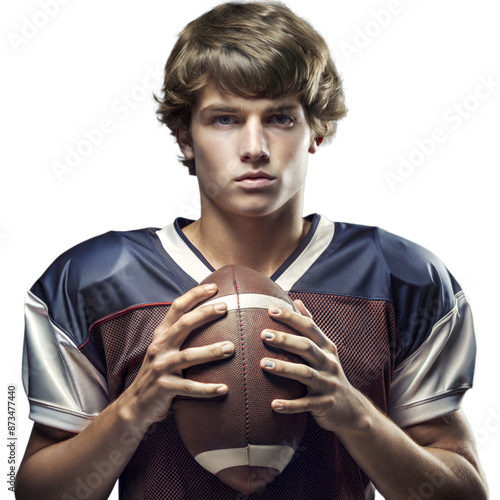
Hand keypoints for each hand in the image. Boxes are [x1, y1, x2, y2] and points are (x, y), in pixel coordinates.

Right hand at [125, 284, 233, 425]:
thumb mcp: (165, 350)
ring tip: (230, 348)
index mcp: (161, 335)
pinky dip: (207, 389)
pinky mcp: (164, 388)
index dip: (194, 295)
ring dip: (210, 351)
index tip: (215, 287)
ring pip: (188, 356)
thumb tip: (208, 316)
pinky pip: (189, 387)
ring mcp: (160, 367)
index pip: (177, 308)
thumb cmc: (158, 374)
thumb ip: (180, 335)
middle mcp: (159, 347)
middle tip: (225, 307)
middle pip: (183, 325)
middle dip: (204, 314)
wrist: (134, 406)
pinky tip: (224, 389)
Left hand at [259, 300, 368, 433]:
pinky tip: (273, 404)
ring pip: (306, 374)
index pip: (309, 327)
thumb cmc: (329, 373)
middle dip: (285, 340)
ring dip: (284, 368)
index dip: (291, 317)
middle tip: (263, 334)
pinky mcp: (325, 404)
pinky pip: (306, 404)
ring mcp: (328, 384)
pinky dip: (290, 405)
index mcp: (326, 348)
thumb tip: (297, 300)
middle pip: (307, 347)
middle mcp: (329, 363)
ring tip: (263, 364)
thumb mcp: (324, 349)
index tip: (270, 310)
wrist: (351, 410)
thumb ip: (310, 326)